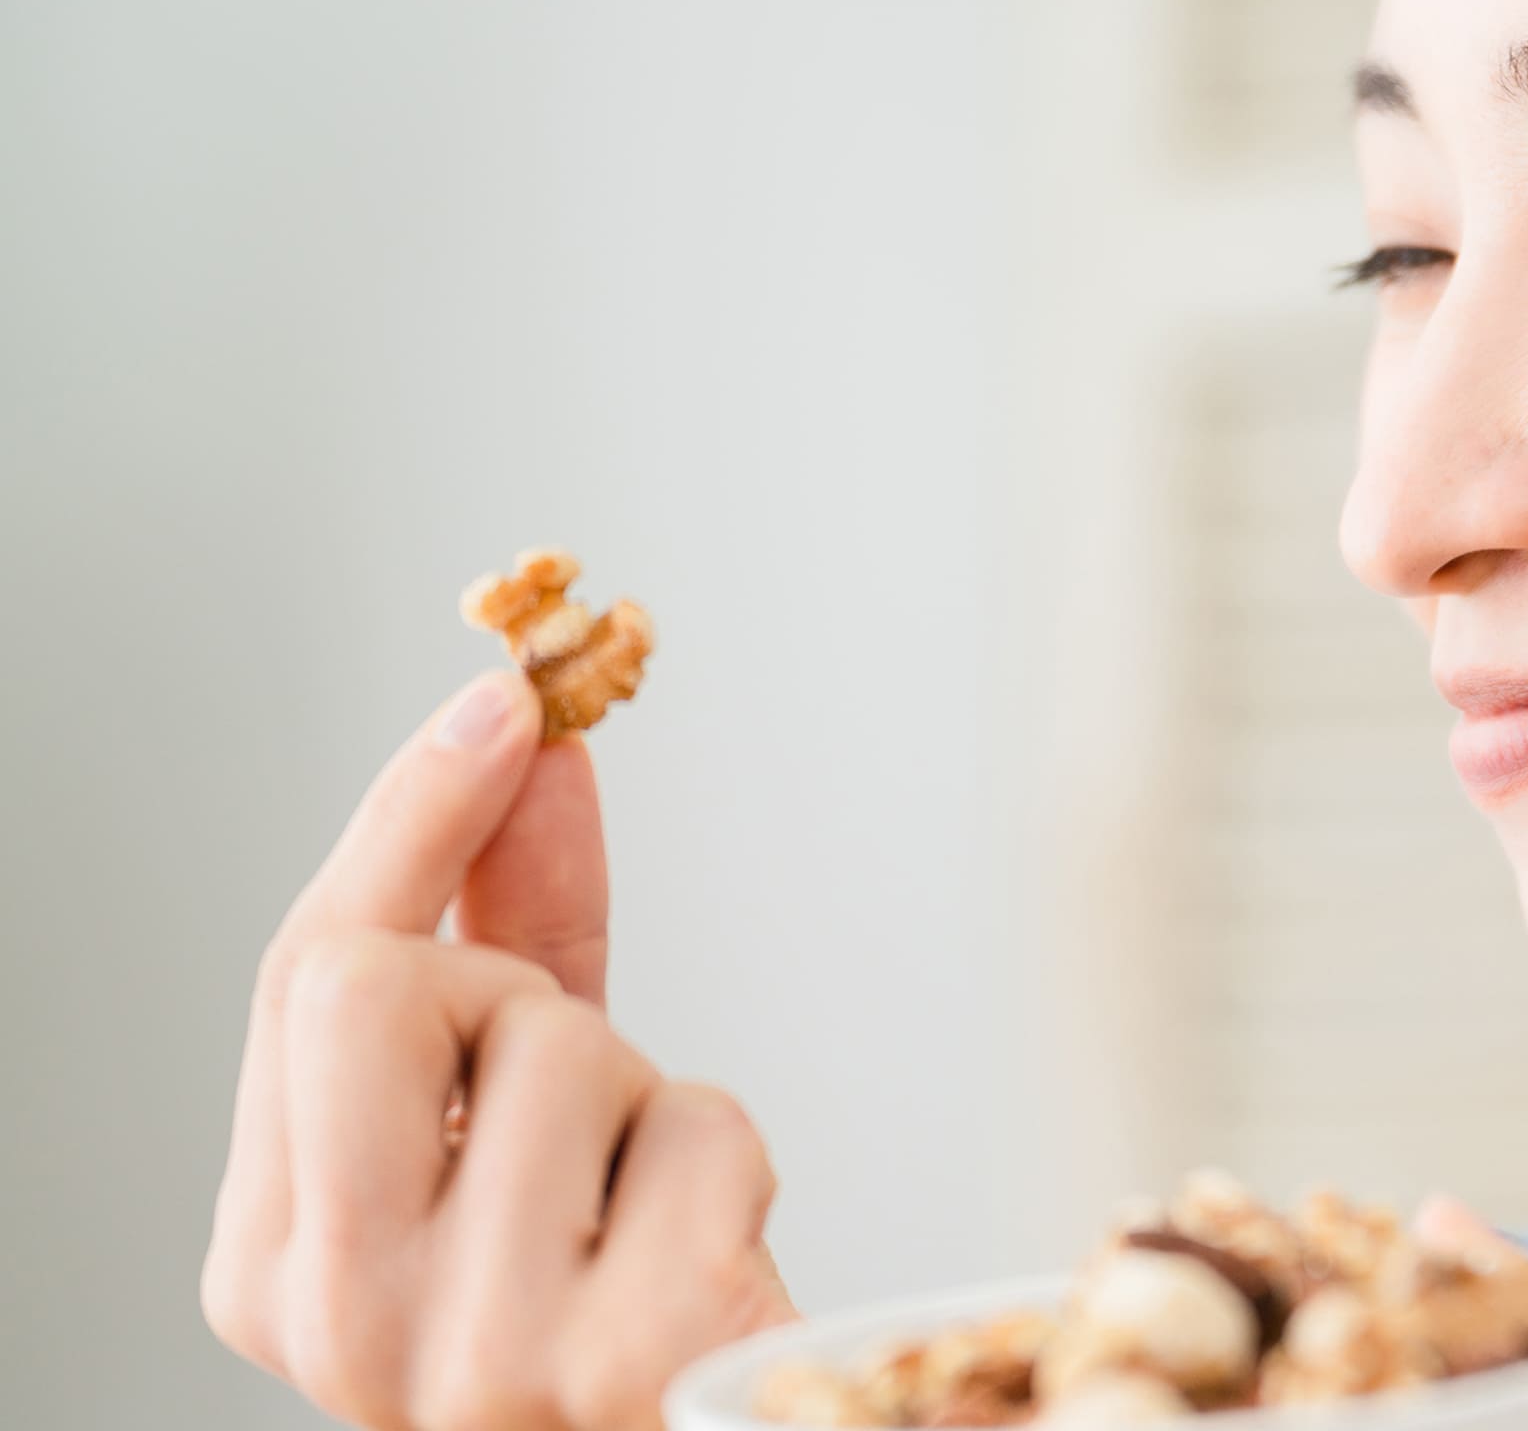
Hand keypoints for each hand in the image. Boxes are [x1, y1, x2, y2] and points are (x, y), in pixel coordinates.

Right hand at [202, 670, 797, 1429]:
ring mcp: (477, 1352)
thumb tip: (523, 744)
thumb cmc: (596, 1308)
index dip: (410, 820)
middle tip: (567, 1101)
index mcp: (269, 1266)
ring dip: (642, 1097)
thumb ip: (499, 940)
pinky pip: (702, 1129)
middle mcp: (341, 1321)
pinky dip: (727, 1166)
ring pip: (568, 1049)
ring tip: (638, 1216)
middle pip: (383, 982)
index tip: (503, 702)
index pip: (307, 977)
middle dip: (510, 991)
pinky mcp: (633, 1356)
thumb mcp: (508, 1130)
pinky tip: (703, 1264)